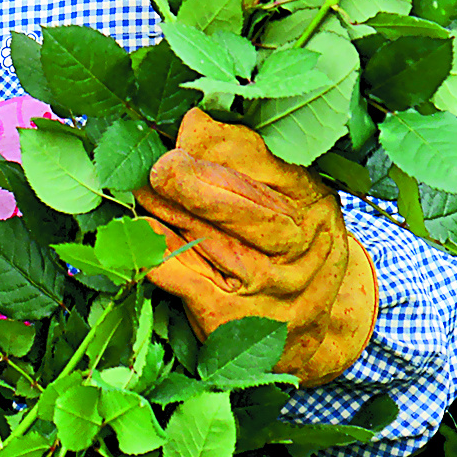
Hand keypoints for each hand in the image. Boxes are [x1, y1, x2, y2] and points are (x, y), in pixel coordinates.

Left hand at [141, 108, 378, 383]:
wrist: (305, 332)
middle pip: (241, 208)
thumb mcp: (293, 198)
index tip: (189, 127)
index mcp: (314, 206)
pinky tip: (143, 231)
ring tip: (144, 189)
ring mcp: (263, 286)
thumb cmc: (292, 248)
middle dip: (194, 182)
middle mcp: (297, 249)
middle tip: (162, 165)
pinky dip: (160, 252)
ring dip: (168, 211)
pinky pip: (186, 278)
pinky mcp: (229, 316)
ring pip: (207, 240)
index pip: (269, 169)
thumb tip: (194, 123)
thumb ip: (252, 160)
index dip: (224, 146)